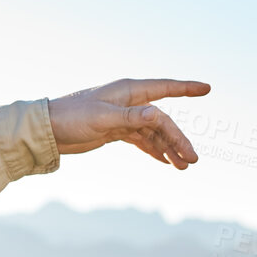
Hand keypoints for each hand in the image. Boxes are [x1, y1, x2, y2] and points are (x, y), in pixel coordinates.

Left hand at [47, 78, 210, 168]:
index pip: (165, 88)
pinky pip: (141, 140)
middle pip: (162, 120)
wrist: (48, 130)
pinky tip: (165, 161)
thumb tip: (158, 114)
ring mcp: (123, 117)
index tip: (207, 89)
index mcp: (128, 91)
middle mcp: (129, 102)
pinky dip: (153, 150)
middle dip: (178, 139)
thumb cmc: (72, 117)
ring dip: (168, 148)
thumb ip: (130, 117)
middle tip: (192, 160)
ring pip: (153, 133)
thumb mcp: (101, 118)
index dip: (187, 88)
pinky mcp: (116, 131)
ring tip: (182, 167)